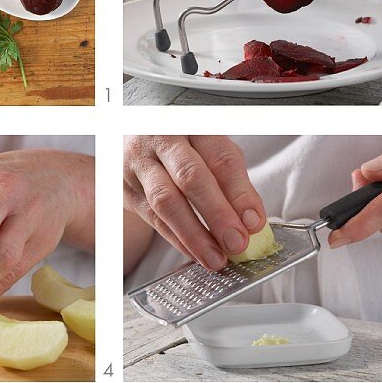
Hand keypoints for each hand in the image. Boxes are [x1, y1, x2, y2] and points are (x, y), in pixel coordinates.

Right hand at [123, 135, 267, 270]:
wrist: (135, 141)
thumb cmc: (183, 145)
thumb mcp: (213, 150)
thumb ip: (232, 181)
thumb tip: (250, 220)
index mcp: (192, 124)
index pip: (220, 158)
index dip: (239, 193)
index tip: (253, 221)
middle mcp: (162, 139)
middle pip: (191, 177)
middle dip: (217, 214)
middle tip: (236, 242)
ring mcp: (139, 164)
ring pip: (166, 201)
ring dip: (194, 235)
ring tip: (216, 257)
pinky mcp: (127, 189)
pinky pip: (154, 219)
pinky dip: (178, 240)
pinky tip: (195, 253)